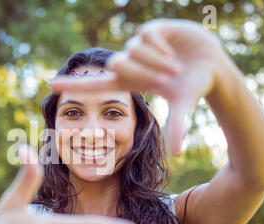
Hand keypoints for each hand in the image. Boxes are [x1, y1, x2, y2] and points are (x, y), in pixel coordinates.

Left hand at [50, 19, 226, 154]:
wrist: (212, 64)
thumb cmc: (194, 86)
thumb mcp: (183, 106)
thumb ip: (178, 126)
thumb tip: (178, 153)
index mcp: (130, 82)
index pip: (96, 84)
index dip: (74, 85)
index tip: (50, 84)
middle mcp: (130, 63)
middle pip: (117, 64)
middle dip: (144, 73)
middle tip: (168, 80)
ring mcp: (139, 46)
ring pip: (133, 51)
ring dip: (157, 62)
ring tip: (176, 67)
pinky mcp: (151, 30)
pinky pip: (146, 36)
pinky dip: (161, 47)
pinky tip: (174, 49)